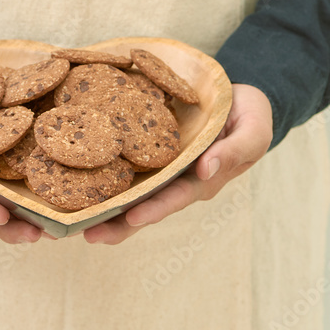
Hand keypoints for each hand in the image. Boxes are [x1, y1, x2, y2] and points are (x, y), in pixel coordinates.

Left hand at [83, 83, 272, 244]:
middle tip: (88, 233)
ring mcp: (163, 168)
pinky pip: (128, 166)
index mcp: (203, 179)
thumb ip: (234, 151)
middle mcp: (179, 180)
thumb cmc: (250, 115)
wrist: (240, 96)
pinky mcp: (151, 151)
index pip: (175, 198)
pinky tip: (79, 181)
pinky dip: (105, 175)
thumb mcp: (253, 130)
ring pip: (132, 193)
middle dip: (118, 223)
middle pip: (146, 206)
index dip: (154, 209)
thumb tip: (206, 170)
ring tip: (76, 222)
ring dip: (106, 208)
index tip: (131, 218)